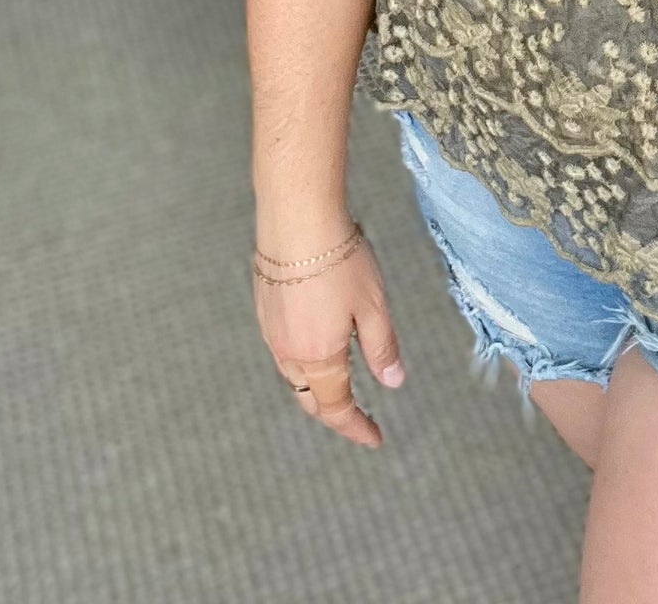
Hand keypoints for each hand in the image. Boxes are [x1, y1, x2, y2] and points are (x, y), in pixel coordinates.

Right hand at [254, 232, 405, 448]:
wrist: (296, 219)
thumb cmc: (339, 260)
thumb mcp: (374, 306)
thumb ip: (382, 348)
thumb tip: (393, 383)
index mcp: (318, 357)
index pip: (336, 407)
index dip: (356, 427)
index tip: (375, 438)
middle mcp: (288, 351)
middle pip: (310, 397)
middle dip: (333, 412)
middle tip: (357, 417)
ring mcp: (271, 330)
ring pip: (293, 375)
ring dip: (315, 387)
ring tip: (339, 385)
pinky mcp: (264, 308)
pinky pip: (282, 349)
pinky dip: (301, 360)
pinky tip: (315, 345)